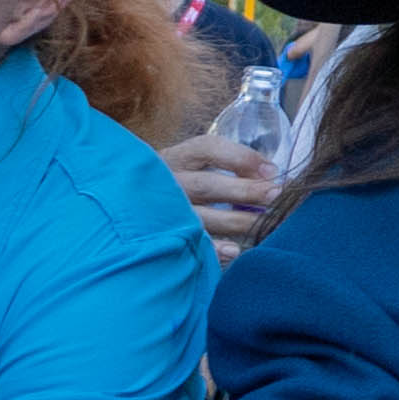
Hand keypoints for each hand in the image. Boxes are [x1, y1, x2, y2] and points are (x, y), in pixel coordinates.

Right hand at [160, 133, 283, 258]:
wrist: (123, 209)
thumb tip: (269, 174)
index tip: (272, 170)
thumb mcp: (194, 164)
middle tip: (275, 195)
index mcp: (177, 158)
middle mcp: (166, 183)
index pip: (208, 149)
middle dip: (244, 190)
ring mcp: (160, 213)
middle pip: (207, 185)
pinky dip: (211, 249)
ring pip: (199, 217)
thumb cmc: (176, 183)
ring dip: (235, 221)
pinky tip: (234, 251)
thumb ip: (228, 164)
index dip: (241, 157)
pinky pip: (186, 244)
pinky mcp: (159, 238)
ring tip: (264, 224)